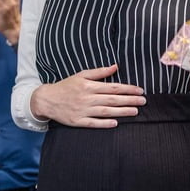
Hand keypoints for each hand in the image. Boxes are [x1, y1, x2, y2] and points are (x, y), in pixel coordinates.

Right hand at [30, 64, 145, 127]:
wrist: (47, 100)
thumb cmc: (66, 86)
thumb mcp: (81, 75)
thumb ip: (99, 72)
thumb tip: (115, 67)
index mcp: (88, 86)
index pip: (113, 87)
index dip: (128, 89)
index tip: (139, 90)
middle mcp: (87, 98)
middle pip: (112, 99)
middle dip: (129, 100)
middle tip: (143, 101)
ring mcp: (82, 110)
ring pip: (106, 111)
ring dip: (122, 111)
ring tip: (135, 111)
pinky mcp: (78, 121)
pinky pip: (93, 123)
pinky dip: (104, 123)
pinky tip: (115, 123)